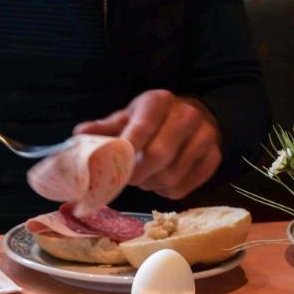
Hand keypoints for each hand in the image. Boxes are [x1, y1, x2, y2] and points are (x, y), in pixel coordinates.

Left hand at [74, 91, 221, 198]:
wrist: (192, 117)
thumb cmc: (151, 120)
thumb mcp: (127, 117)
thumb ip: (104, 128)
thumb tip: (79, 135)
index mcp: (159, 102)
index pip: (142, 128)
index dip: (126, 150)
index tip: (112, 167)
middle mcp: (187, 115)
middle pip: (158, 156)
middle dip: (136, 174)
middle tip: (125, 179)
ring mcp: (205, 137)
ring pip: (171, 176)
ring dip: (150, 184)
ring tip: (143, 177)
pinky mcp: (214, 158)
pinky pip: (184, 188)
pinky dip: (166, 191)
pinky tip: (159, 181)